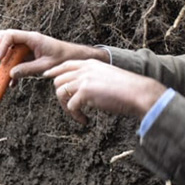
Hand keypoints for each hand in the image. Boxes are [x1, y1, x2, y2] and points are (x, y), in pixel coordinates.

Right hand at [0, 28, 108, 78]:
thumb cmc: (64, 58)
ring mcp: (27, 47)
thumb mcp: (46, 66)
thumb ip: (28, 69)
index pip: (10, 35)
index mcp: (32, 38)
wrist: (75, 58)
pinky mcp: (28, 55)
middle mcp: (27, 40)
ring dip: (4, 62)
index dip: (0, 46)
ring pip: (8, 50)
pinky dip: (12, 70)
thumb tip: (11, 74)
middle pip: (5, 38)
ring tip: (1, 76)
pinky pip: (15, 60)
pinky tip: (12, 83)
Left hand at [45, 59, 167, 125]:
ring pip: (61, 92)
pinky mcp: (85, 92)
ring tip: (78, 115)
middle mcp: (85, 69)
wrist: (138, 92)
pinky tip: (85, 120)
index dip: (54, 70)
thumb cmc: (127, 89)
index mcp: (91, 64)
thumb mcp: (107, 76)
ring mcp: (84, 79)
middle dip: (61, 96)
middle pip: (59, 80)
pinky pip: (71, 106)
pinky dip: (75, 116)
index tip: (47, 75)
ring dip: (66, 107)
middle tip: (72, 108)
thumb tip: (82, 90)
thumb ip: (93, 79)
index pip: (66, 65)